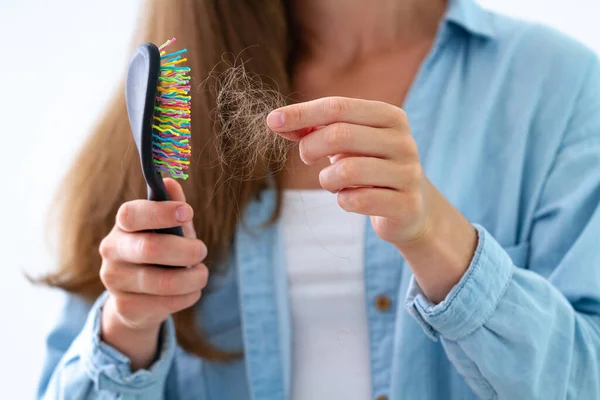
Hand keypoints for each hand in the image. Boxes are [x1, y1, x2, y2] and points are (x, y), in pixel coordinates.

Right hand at [98, 178, 207, 368]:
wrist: (139, 299)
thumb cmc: (160, 254)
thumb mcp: (168, 229)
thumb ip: (172, 206)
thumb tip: (170, 182)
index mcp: (122, 226)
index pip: (131, 214)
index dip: (160, 212)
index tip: (187, 212)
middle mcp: (111, 251)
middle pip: (150, 248)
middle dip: (186, 250)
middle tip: (202, 250)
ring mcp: (115, 282)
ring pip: (163, 282)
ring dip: (193, 278)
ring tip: (201, 274)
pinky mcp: (125, 308)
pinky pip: (167, 303)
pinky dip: (188, 296)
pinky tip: (190, 291)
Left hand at [267, 97, 477, 302]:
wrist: (413, 209)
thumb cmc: (371, 167)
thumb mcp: (347, 143)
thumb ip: (315, 129)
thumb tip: (276, 121)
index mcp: (390, 117)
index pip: (338, 107)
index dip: (302, 113)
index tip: (272, 121)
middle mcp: (403, 141)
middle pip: (339, 135)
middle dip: (310, 147)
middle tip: (306, 158)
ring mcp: (408, 173)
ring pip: (347, 170)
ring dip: (328, 180)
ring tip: (334, 183)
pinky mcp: (406, 205)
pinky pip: (357, 201)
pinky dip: (343, 201)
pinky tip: (350, 199)